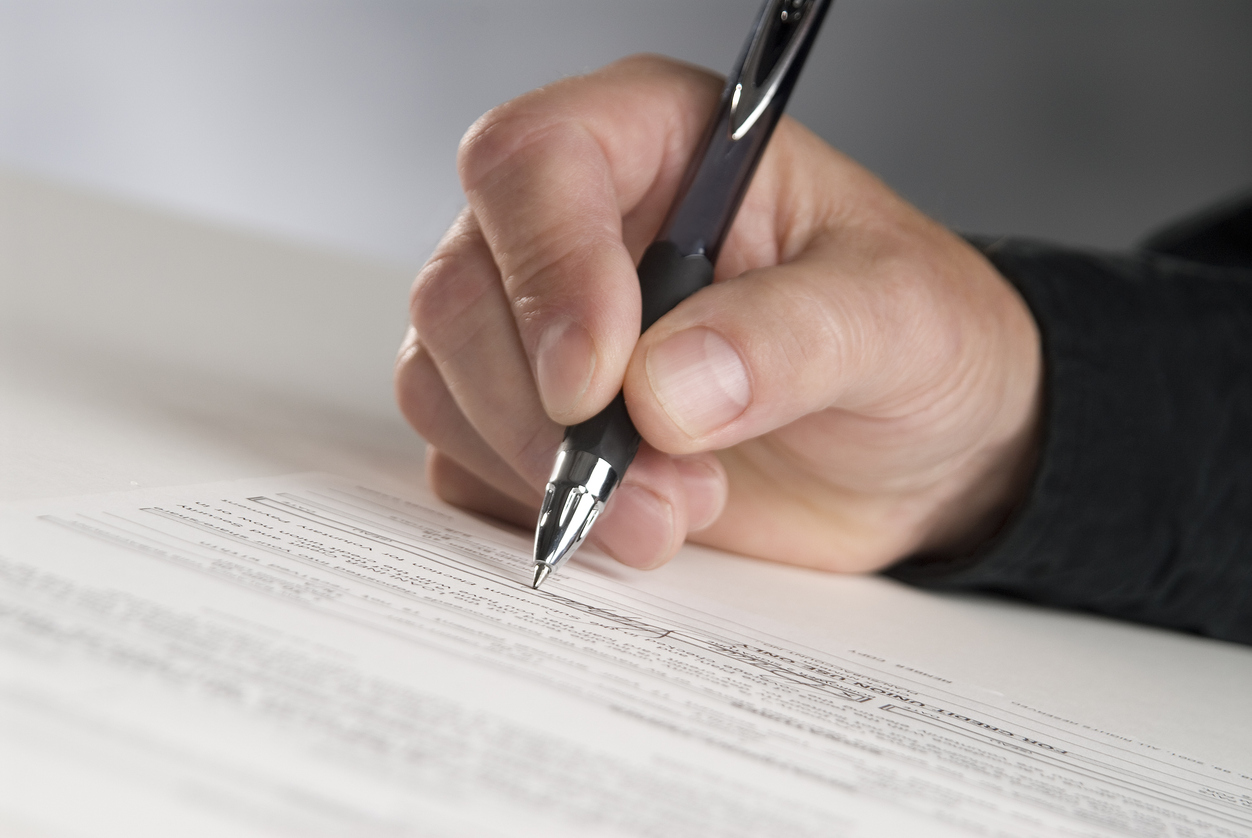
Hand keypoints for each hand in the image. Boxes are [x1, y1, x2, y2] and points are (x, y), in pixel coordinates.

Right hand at [396, 54, 1040, 573]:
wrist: (916, 454)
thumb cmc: (915, 346)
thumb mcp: (896, 320)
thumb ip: (791, 339)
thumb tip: (663, 391)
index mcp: (657, 145)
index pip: (534, 162)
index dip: (548, 269)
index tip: (601, 384)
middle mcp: (577, 227)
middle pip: (461, 288)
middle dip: (542, 412)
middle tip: (659, 484)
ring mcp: (539, 328)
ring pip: (442, 380)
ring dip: (538, 471)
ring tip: (669, 514)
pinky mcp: (530, 422)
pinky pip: (462, 461)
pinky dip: (525, 507)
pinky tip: (625, 522)